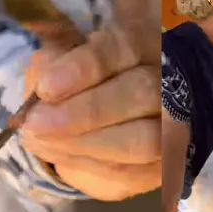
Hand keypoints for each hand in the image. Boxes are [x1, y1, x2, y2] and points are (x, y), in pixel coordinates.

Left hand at [19, 22, 158, 200]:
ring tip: (38, 141)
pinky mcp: (165, 164)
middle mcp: (171, 79)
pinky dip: (89, 166)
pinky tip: (54, 154)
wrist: (102, 115)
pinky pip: (133, 172)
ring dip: (84, 145)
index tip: (45, 87)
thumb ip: (54, 61)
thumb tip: (42, 78)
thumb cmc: (80, 76)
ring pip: (144, 140)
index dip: (84, 68)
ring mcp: (177, 124)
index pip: (123, 48)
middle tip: (35, 123)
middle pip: (141, 93)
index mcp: (145, 39)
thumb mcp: (63, 56)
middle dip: (84, 113)